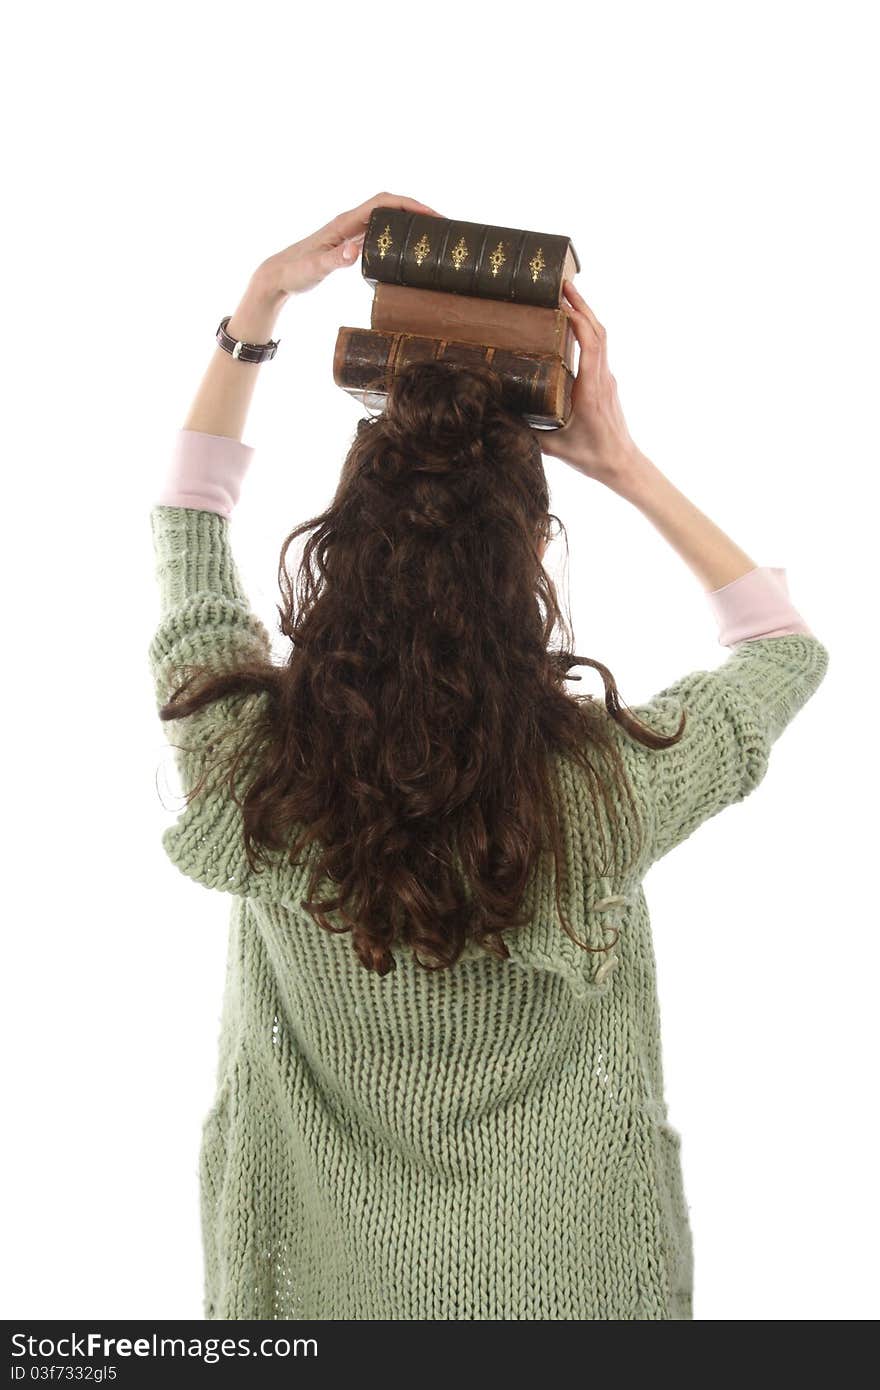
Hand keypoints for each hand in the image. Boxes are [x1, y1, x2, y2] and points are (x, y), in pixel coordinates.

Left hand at [253, 191, 444, 298]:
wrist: (278, 276)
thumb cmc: (294, 272)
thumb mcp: (314, 268)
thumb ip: (333, 260)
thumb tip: (354, 251)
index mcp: (345, 223)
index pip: (383, 203)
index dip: (409, 205)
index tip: (431, 216)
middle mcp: (350, 223)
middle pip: (390, 206)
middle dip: (416, 211)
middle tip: (441, 227)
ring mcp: (350, 232)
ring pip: (386, 219)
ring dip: (409, 222)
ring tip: (431, 236)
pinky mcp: (350, 244)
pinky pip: (379, 232)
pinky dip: (397, 235)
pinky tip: (407, 249)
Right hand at [534, 280, 641, 483]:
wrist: (623, 465)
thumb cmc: (593, 457)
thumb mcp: (556, 448)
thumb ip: (528, 432)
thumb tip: (498, 418)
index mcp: (591, 390)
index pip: (590, 344)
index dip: (578, 319)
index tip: (561, 302)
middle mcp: (602, 379)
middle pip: (598, 331)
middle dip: (581, 305)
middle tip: (562, 285)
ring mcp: (607, 380)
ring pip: (601, 338)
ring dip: (586, 315)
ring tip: (566, 298)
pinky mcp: (606, 384)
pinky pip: (598, 350)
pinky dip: (586, 332)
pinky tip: (571, 329)